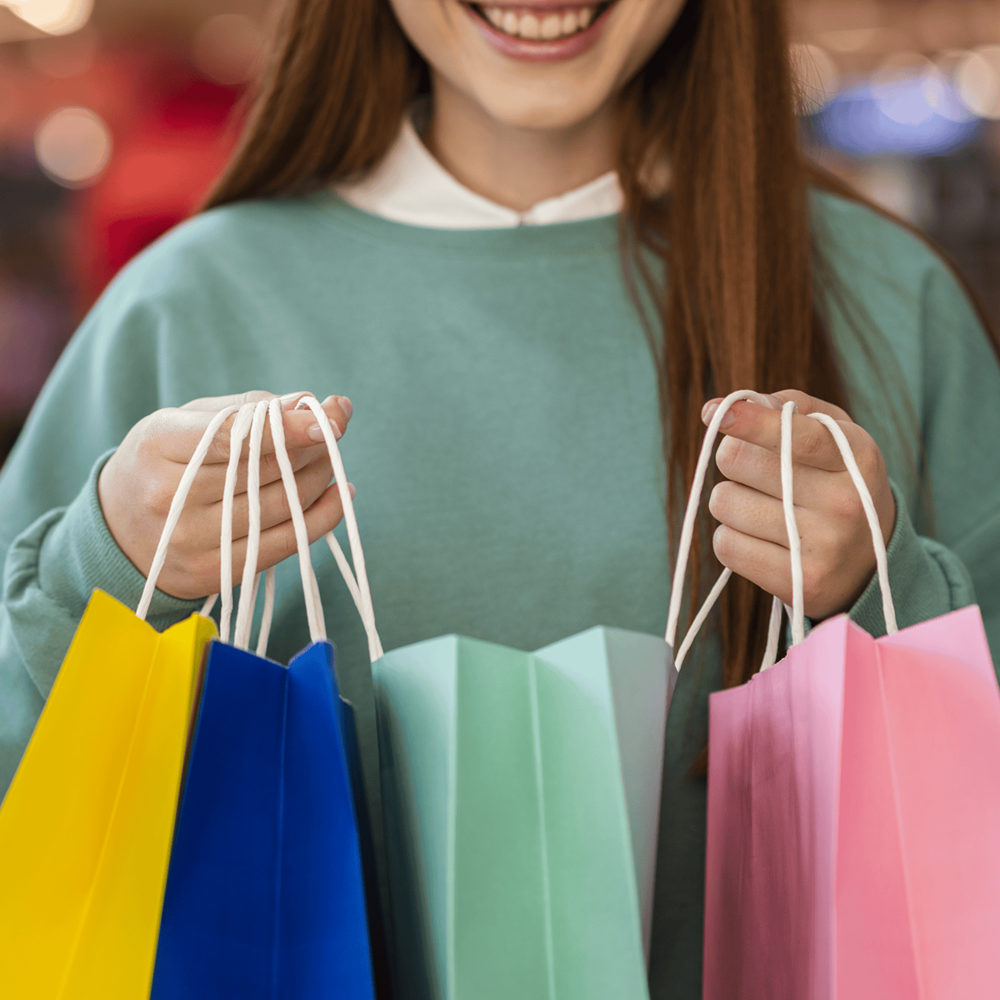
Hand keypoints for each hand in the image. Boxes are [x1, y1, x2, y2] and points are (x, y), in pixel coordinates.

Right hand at [99, 390, 354, 599]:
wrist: (117, 532)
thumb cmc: (163, 463)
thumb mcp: (186, 422)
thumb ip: (248, 409)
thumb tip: (310, 403)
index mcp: (159, 446)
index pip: (236, 436)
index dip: (289, 428)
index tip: (327, 417)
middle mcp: (172, 496)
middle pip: (266, 469)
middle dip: (311, 447)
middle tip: (331, 431)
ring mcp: (192, 540)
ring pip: (282, 505)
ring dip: (320, 478)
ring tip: (329, 459)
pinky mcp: (215, 573)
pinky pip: (286, 543)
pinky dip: (323, 518)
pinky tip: (340, 495)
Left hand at [702, 389, 895, 619]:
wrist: (870, 563)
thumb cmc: (837, 482)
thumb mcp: (835, 435)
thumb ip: (793, 409)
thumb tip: (743, 404)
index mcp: (856, 457)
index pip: (794, 435)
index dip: (750, 422)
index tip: (715, 413)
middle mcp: (844, 503)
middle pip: (738, 461)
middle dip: (734, 458)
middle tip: (756, 470)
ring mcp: (823, 548)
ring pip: (724, 502)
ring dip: (731, 499)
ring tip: (763, 506)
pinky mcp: (798, 584)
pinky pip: (725, 546)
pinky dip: (731, 537)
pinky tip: (760, 538)